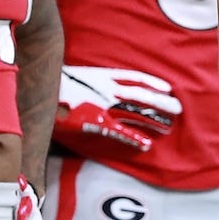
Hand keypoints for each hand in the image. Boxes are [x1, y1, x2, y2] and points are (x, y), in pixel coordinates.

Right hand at [55, 65, 183, 151]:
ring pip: (136, 111)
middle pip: (142, 95)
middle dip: (160, 102)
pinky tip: (147, 144)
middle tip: (178, 109)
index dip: (152, 82)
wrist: (39, 87)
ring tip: (169, 126)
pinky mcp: (96, 120)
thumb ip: (89, 80)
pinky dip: (134, 138)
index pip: (135, 78)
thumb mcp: (75, 75)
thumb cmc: (54, 82)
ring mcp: (104, 104)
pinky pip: (120, 131)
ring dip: (153, 119)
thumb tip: (93, 85)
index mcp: (103, 76)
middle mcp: (108, 88)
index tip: (168, 87)